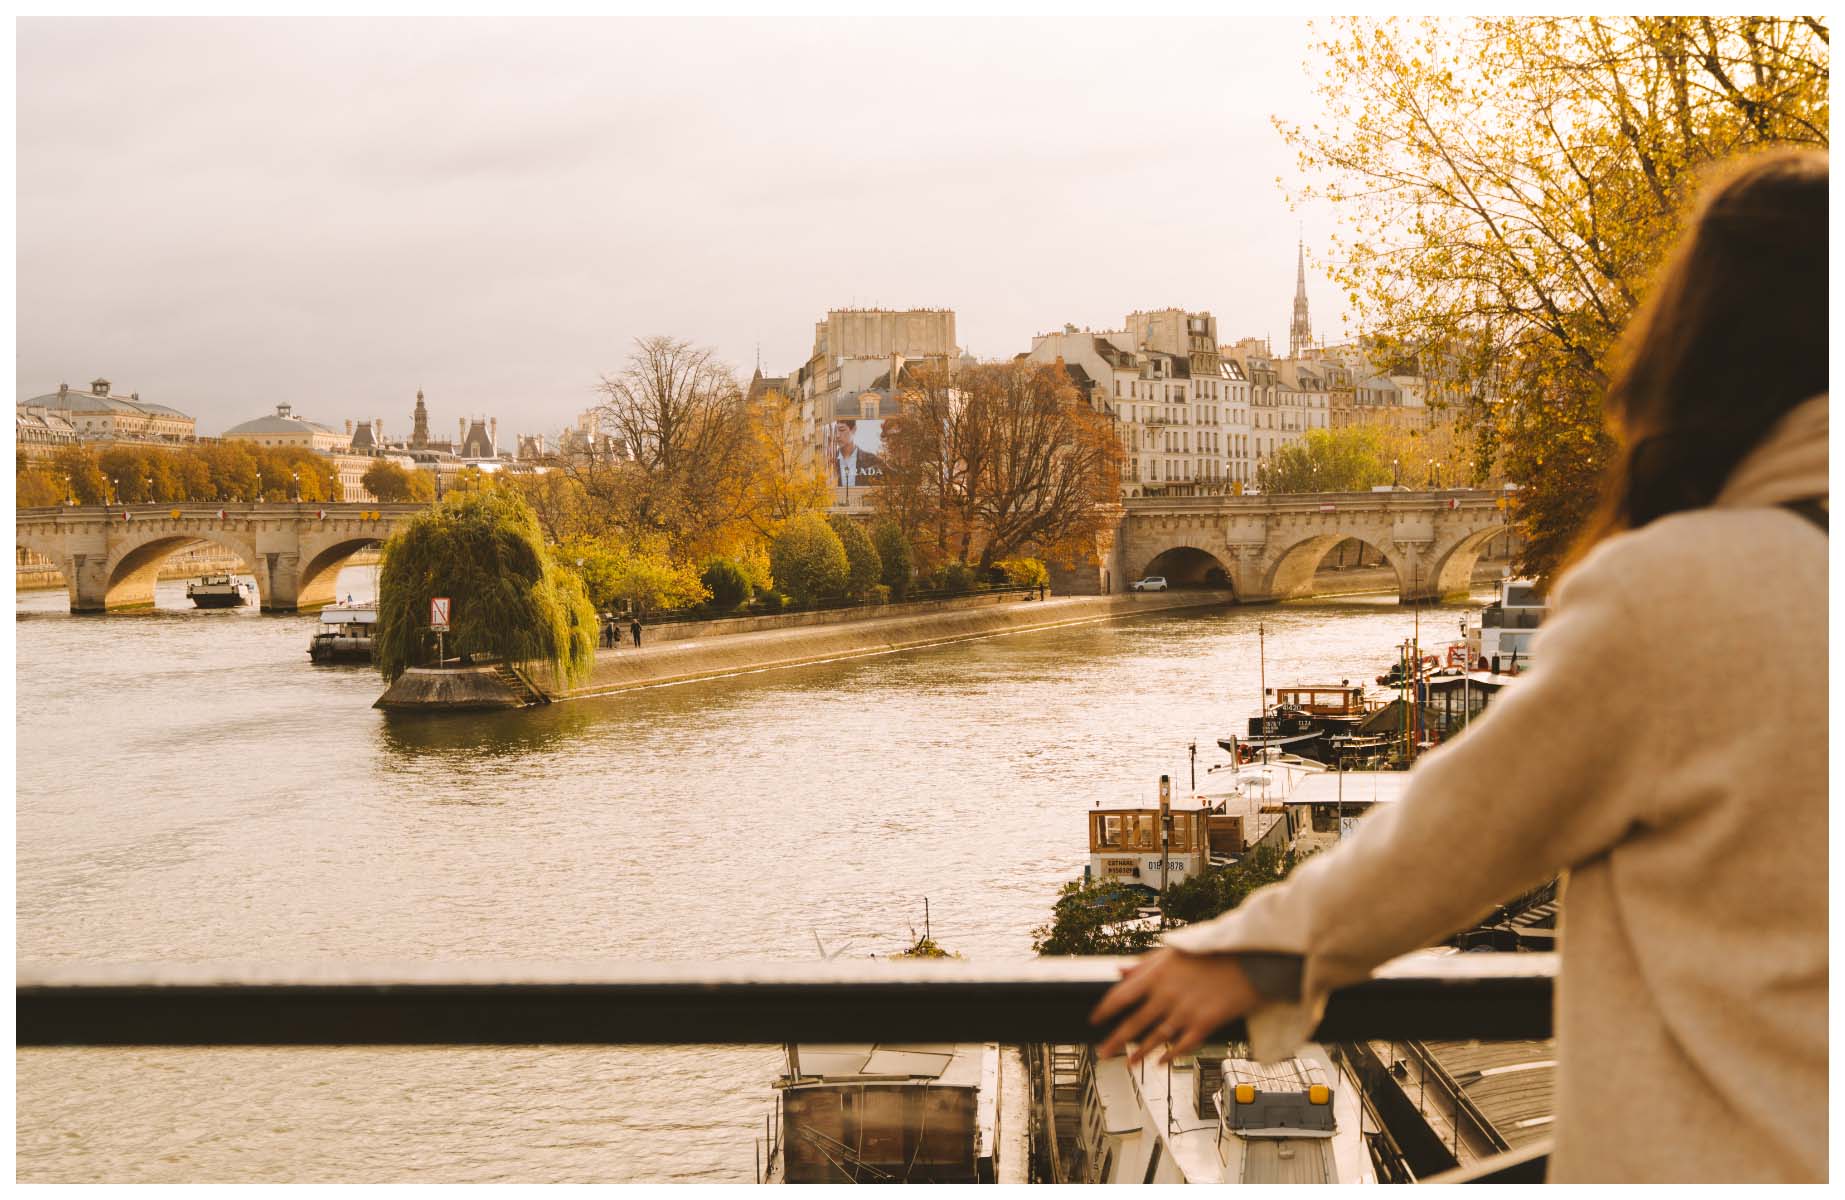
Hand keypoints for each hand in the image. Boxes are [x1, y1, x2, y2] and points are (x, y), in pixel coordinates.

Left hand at [1089, 948, 1261, 1065]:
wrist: (1249, 960)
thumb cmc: (1210, 953)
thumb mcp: (1172, 951)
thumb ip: (1143, 964)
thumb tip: (1119, 971)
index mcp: (1156, 975)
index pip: (1121, 996)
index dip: (1104, 1010)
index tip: (1094, 1020)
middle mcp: (1167, 995)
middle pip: (1134, 1023)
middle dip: (1115, 1040)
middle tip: (1102, 1053)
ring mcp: (1185, 1012)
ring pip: (1156, 1038)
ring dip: (1140, 1053)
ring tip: (1127, 1064)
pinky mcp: (1205, 1024)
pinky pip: (1182, 1045)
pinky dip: (1170, 1055)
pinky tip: (1161, 1063)